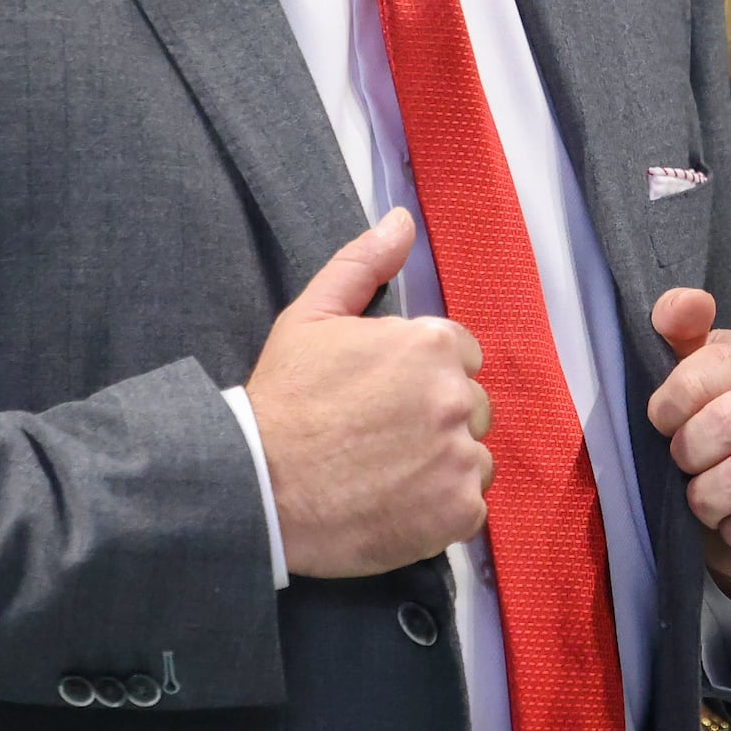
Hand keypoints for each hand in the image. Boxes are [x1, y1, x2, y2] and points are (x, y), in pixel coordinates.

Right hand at [245, 209, 493, 579]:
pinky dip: (440, 508)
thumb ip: (363, 264)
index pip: (458, 355)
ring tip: (385, 474)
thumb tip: (402, 220)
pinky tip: (395, 504)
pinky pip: (469, 504)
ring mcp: (460, 457)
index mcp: (430, 344)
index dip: (420, 376)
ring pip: (473, 456)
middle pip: (471, 407)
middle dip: (436, 419)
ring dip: (442, 465)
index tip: (383, 398)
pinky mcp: (458, 510)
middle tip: (380, 439)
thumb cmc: (283, 400)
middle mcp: (455, 397)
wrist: (257, 486)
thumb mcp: (312, 316)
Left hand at [643, 289, 730, 592]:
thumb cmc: (718, 432)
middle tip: (684, 464)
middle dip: (686, 454)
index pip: (701, 373)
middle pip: (724, 424)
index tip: (664, 424)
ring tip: (707, 496)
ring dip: (705, 498)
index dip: (666, 408)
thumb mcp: (694, 373)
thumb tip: (688, 304)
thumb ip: (681, 330)